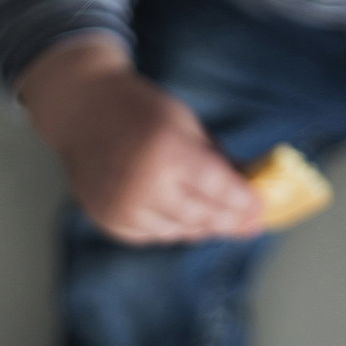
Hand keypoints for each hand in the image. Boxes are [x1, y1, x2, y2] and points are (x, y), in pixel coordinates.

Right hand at [54, 67, 263, 245]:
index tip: (262, 209)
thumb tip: (247, 182)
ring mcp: (124, 207)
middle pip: (201, 216)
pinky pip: (152, 236)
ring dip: (204, 228)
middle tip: (251, 226)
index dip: (243, 202)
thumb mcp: (185, 121)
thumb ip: (216, 155)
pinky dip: (173, 230)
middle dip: (231, 222)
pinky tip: (187, 222)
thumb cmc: (140, 109)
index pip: (217, 188)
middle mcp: (144, 185)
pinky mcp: (109, 220)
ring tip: (223, 222)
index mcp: (168, 151)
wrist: (84, 111)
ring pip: (177, 232)